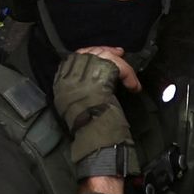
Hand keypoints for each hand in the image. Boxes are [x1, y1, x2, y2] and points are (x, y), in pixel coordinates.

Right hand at [52, 48, 134, 189]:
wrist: (96, 141)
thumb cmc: (90, 129)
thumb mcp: (78, 104)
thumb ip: (80, 86)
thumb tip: (93, 72)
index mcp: (61, 83)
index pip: (74, 57)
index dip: (91, 53)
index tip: (105, 54)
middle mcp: (68, 78)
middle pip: (89, 53)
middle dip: (106, 51)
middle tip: (120, 53)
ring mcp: (82, 78)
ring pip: (104, 57)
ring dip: (121, 65)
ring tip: (129, 77)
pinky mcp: (98, 81)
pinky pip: (116, 67)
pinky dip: (128, 74)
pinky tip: (133, 86)